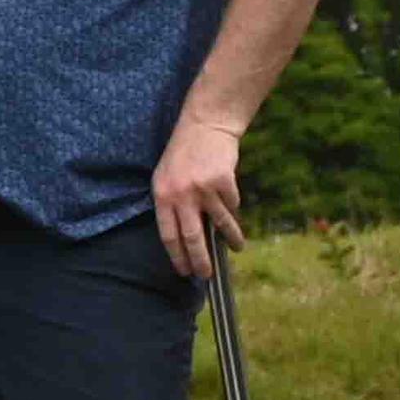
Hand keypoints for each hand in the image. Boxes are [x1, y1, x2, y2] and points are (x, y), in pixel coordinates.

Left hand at [151, 117, 245, 278]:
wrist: (205, 125)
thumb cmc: (183, 154)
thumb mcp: (165, 178)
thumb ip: (171, 205)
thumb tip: (183, 239)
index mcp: (162, 196)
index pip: (168, 235)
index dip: (177, 256)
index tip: (184, 271)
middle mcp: (181, 195)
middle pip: (192, 237)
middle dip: (200, 260)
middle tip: (207, 275)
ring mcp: (203, 189)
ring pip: (219, 224)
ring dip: (231, 238)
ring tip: (237, 248)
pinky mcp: (224, 182)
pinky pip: (231, 205)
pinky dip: (233, 209)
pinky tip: (233, 206)